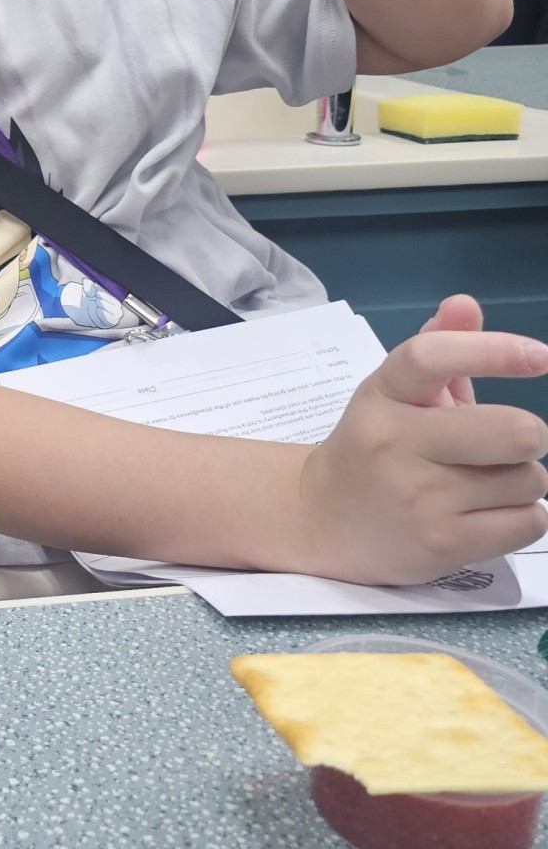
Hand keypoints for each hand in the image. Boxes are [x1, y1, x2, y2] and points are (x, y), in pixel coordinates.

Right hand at [299, 296, 547, 585]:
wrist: (321, 521)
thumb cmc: (374, 449)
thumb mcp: (395, 395)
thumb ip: (438, 346)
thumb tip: (465, 304)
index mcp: (383, 396)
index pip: (431, 358)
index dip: (492, 350)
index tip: (540, 356)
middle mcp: (395, 443)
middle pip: (515, 430)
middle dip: (526, 437)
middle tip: (502, 445)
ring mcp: (418, 498)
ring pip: (529, 480)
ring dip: (521, 481)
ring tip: (481, 486)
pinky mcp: (440, 544)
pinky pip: (529, 522)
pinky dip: (523, 517)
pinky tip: (486, 514)